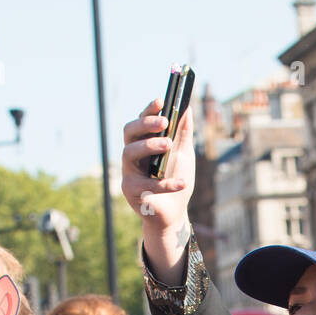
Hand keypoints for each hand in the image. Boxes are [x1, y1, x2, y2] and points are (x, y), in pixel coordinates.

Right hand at [121, 98, 194, 282]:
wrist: (174, 214)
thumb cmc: (176, 180)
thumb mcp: (184, 155)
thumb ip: (184, 133)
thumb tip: (187, 108)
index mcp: (143, 143)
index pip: (140, 121)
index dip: (148, 110)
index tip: (162, 100)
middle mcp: (132, 155)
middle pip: (129, 132)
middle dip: (145, 123)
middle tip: (164, 121)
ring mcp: (128, 172)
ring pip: (129, 152)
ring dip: (149, 145)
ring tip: (168, 144)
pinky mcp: (131, 192)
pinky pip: (146, 184)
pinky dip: (166, 183)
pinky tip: (181, 182)